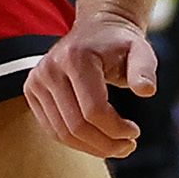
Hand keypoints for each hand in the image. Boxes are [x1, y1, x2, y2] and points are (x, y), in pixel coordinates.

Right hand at [25, 7, 154, 157]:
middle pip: (76, 126)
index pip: (93, 110)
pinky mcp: (32, 91)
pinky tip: (96, 139)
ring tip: (115, 146)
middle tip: (127, 147)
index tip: (135, 133)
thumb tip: (146, 90)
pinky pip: (52, 129)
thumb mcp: (140, 50)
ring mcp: (36, 80)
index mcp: (75, 58)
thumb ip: (144, 69)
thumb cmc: (120, 43)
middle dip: (105, 144)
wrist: (96, 29)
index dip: (116, 130)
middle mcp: (50, 69)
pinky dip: (75, 141)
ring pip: (61, 133)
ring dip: (91, 148)